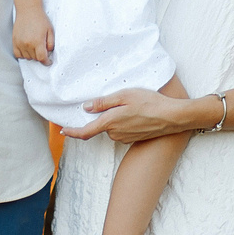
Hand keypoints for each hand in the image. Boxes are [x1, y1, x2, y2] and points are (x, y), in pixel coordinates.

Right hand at [13, 12, 54, 63]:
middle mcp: (27, 44)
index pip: (42, 58)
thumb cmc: (40, 19)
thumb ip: (51, 43)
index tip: (48, 61)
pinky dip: (23, 54)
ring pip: (27, 57)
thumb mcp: (50, 30)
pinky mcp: (14, 41)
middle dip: (40, 57)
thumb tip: (49, 53)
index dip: (46, 62)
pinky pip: (18, 55)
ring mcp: (20, 43)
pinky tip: (27, 49)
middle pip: (35, 58)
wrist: (28, 10)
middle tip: (43, 50)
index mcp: (37, 41)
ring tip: (35, 47)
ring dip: (32, 55)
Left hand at [61, 86, 208, 143]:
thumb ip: (103, 103)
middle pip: (100, 125)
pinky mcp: (132, 138)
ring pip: (111, 127)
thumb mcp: (124, 95)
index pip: (85, 131)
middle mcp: (114, 133)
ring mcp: (124, 137)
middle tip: (117, 100)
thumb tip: (86, 108)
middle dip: (102, 115)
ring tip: (131, 104)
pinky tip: (136, 112)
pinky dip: (124, 121)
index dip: (72, 132)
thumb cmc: (149, 102)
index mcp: (110, 122)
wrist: (171, 117)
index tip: (62, 130)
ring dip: (115, 118)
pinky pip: (122, 129)